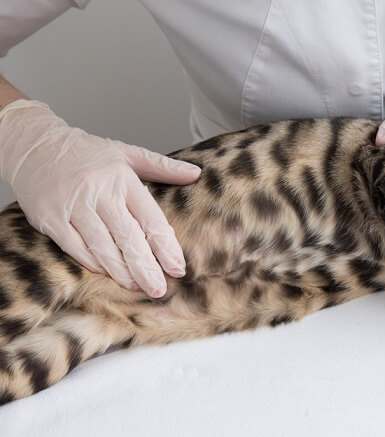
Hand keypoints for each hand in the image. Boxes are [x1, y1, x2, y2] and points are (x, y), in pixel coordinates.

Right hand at [0, 100, 200, 297]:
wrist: (35, 144)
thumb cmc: (87, 152)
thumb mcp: (127, 153)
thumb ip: (162, 167)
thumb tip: (195, 174)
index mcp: (122, 179)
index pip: (150, 219)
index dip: (165, 247)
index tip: (178, 268)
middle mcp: (98, 193)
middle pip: (128, 239)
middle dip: (146, 268)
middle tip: (160, 289)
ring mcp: (73, 207)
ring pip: (102, 247)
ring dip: (121, 271)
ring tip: (138, 286)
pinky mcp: (50, 219)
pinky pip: (75, 248)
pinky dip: (93, 263)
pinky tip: (108, 274)